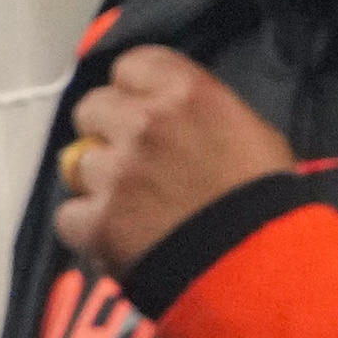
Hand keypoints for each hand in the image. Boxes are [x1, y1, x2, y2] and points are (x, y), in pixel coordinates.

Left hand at [52, 46, 297, 279]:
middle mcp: (144, 123)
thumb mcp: (252, 136)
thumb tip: (164, 110)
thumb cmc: (269, 202)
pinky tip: (121, 238)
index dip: (133, 92)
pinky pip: (69, 214)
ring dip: (99, 183)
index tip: (144, 112)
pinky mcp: (96, 220)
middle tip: (137, 163)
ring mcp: (115, 172)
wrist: (264, 271)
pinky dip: (89, 228)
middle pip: (92, 108)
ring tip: (136, 208)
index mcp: (187, 93)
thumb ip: (198, 113)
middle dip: (108, 132)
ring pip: (77, 163)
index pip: (130, 66)